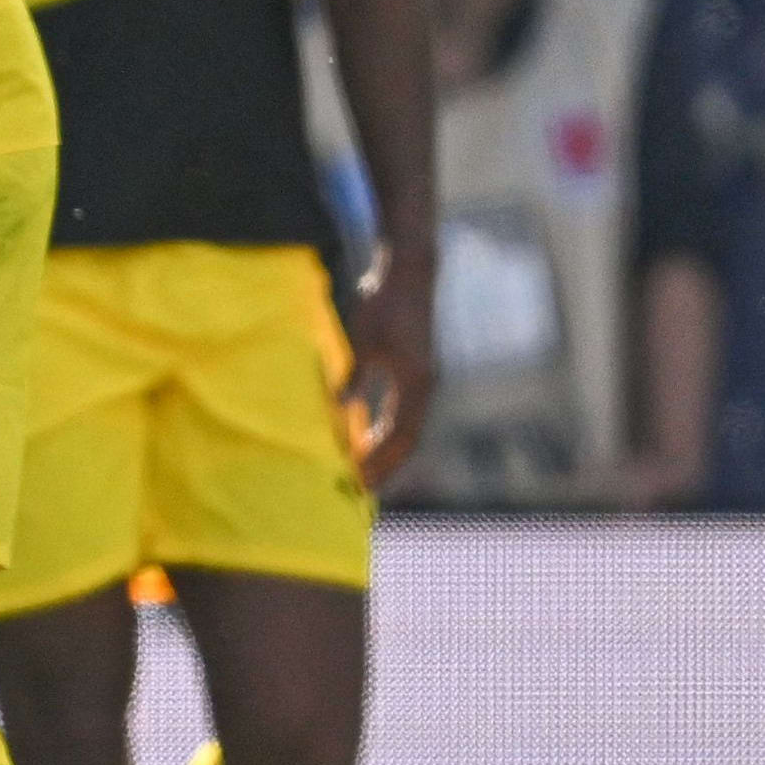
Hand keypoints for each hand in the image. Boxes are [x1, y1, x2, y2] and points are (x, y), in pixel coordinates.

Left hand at [343, 250, 434, 485]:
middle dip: (385, 464)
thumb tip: (340, 407)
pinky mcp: (415, 371)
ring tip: (364, 470)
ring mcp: (422, 379)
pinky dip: (386, 428)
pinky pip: (402, 410)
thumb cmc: (386, 305)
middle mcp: (424, 387)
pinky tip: (366, 435)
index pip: (400, 436)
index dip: (382, 461)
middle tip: (362, 489)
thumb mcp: (365, 341)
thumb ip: (356, 376)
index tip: (361, 482)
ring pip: (406, 426)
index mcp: (415, 384)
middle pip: (406, 439)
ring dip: (386, 449)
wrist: (409, 276)